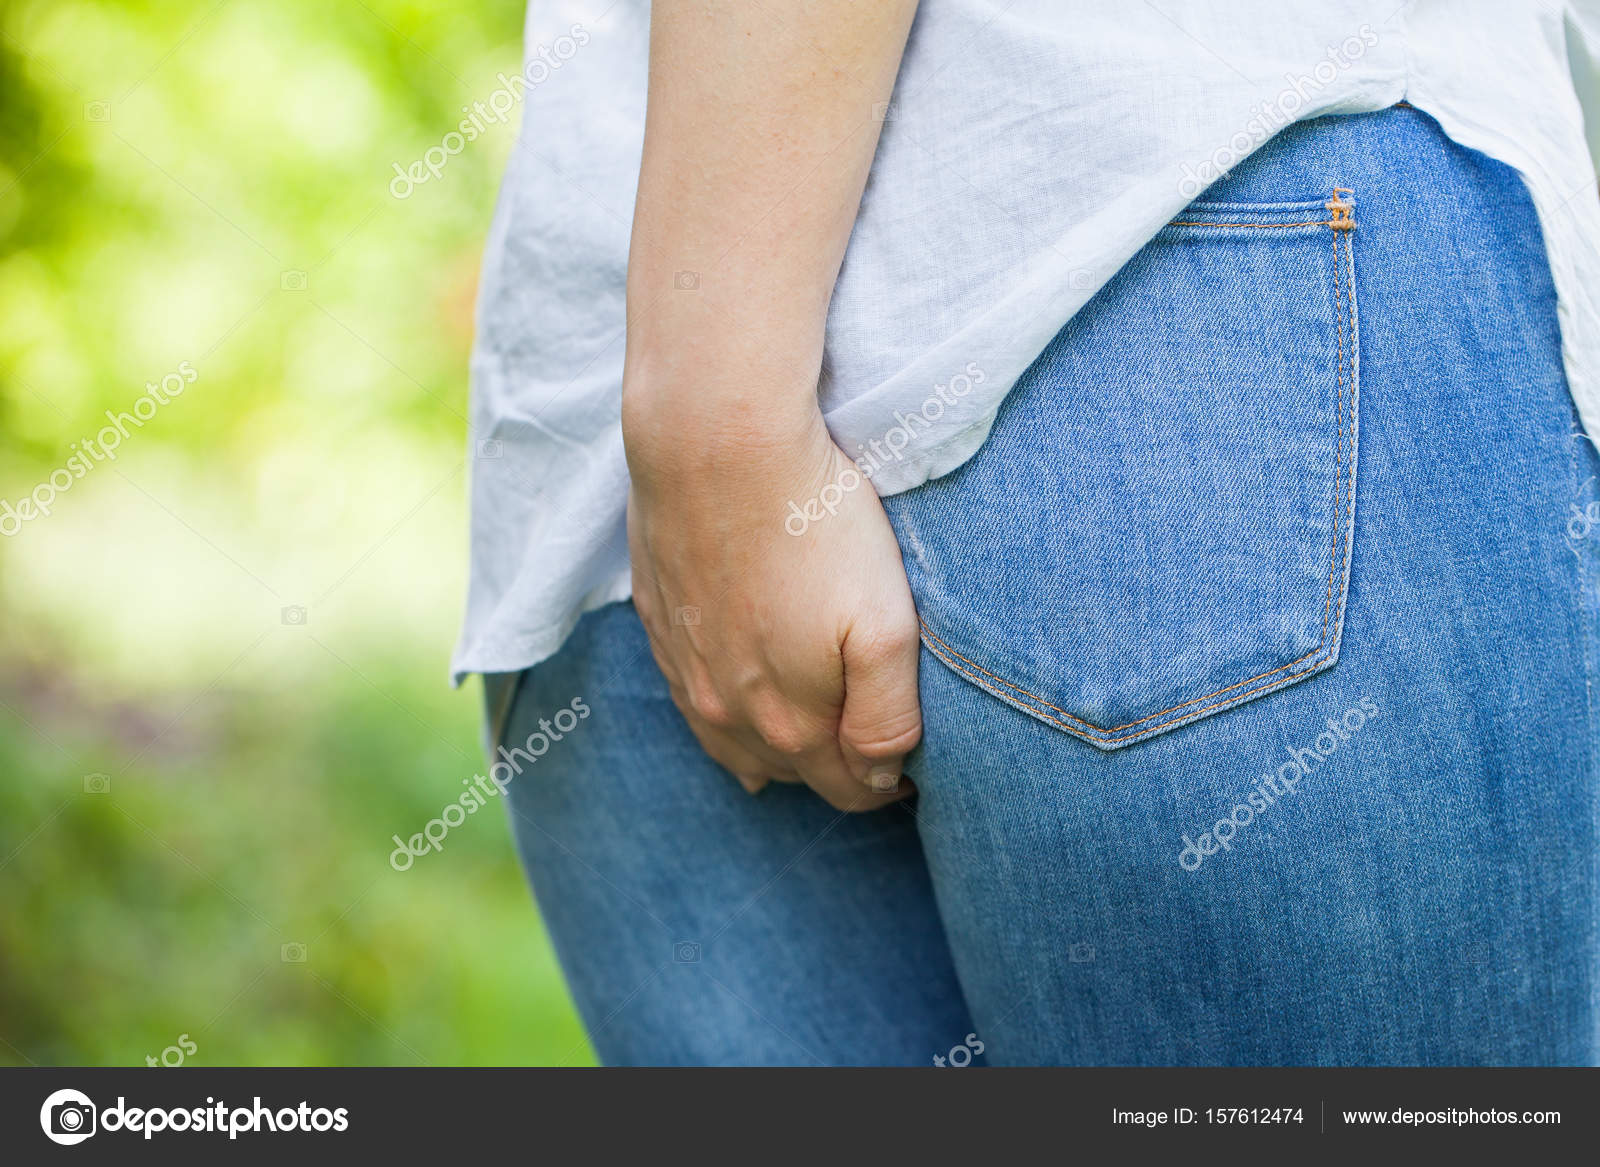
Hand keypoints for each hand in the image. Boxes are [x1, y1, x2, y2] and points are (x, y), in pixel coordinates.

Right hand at [624, 398, 921, 810]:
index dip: (887, 781)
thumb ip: (889, 716)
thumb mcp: (886, 625)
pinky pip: (691, 697)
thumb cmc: (817, 525)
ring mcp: (684, 671)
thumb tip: (884, 776)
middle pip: (790, 773)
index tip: (913, 761)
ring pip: (733, 745)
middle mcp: (726, 714)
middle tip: (867, 733)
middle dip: (832, 766)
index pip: (848, 790)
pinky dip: (723, 708)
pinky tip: (740, 690)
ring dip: (774, 746)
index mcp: (790, 724)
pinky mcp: (657, 625)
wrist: (715, 444)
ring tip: (810, 731)